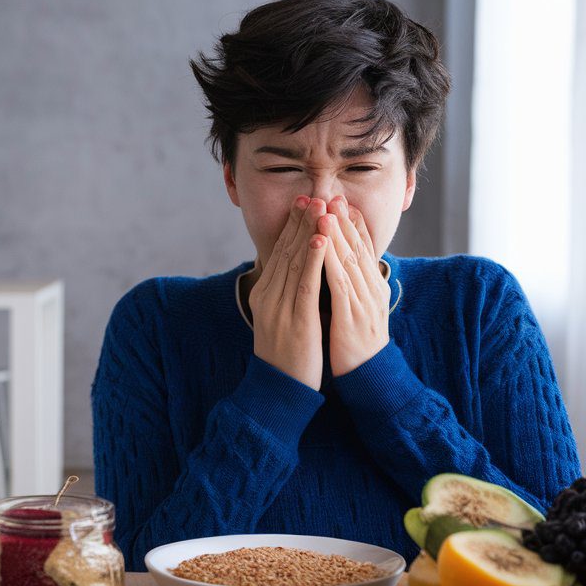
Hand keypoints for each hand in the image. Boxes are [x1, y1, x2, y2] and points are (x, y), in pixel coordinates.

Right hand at [248, 196, 328, 389]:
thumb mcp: (280, 320)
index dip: (291, 227)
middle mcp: (268, 296)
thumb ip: (286, 296)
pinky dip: (313, 259)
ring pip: (294, 262)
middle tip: (311, 195)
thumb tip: (298, 275)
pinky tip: (321, 240)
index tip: (303, 204)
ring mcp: (279, 308)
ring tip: (319, 207)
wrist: (278, 391)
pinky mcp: (295, 320)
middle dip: (300, 222)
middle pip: (285, 251)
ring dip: (308, 231)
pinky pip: (305, 283)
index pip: (278, 254)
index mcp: (264, 295)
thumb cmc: (286, 358)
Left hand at [317, 196, 390, 376]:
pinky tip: (321, 246)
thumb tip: (342, 265)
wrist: (367, 376)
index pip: (363, 247)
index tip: (342, 202)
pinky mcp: (351, 315)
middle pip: (358, 247)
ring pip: (349, 260)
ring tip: (325, 211)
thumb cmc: (356, 342)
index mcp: (373, 286)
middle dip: (345, 220)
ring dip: (336, 234)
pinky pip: (340, 283)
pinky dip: (330, 261)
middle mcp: (372, 289)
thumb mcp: (357, 308)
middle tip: (334, 195)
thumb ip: (352, 285)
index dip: (353, 223)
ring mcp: (364, 301)